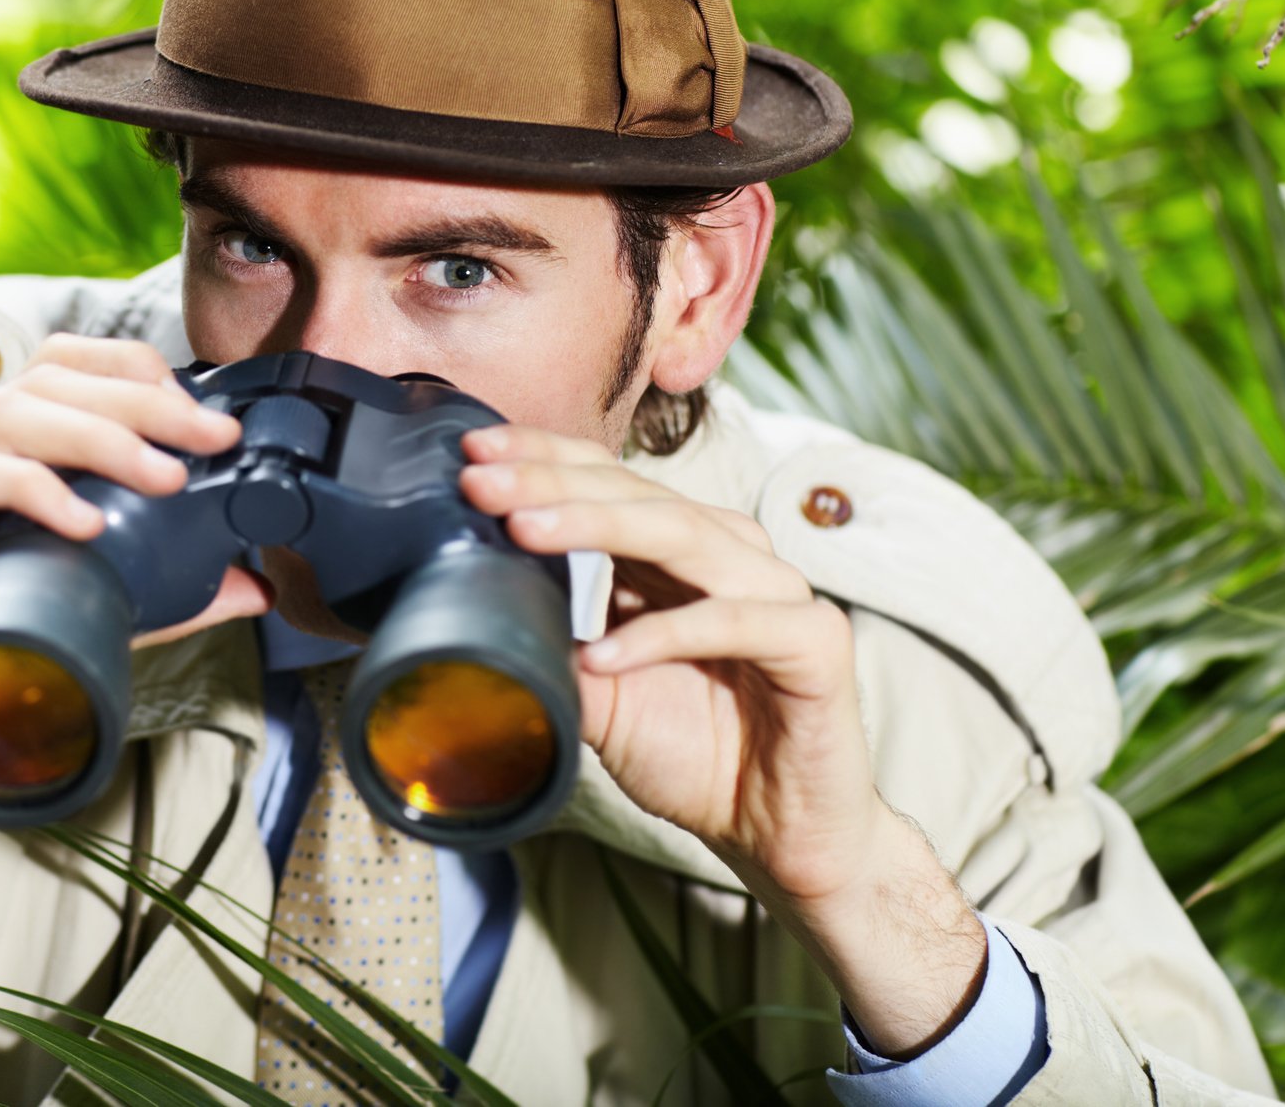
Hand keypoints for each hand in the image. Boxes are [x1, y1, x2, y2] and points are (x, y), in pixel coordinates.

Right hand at [0, 334, 272, 928]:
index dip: (138, 377)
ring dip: (101, 436)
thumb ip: (155, 602)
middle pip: (45, 378)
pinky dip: (29, 487)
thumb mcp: (73, 627)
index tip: (212, 425)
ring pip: (5, 412)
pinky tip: (86, 522)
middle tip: (213, 439)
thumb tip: (253, 587)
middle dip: (142, 400)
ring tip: (167, 480)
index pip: (59, 372)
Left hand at [457, 422, 986, 1055]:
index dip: (541, 459)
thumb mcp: (597, 698)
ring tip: (523, 532)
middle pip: (635, 495)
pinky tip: (602, 656)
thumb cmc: (693, 752)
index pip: (608, 479)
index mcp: (678, 550)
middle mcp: (729, 553)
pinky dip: (662, 635)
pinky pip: (732, 622)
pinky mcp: (814, 641)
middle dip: (551, 484)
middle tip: (480, 482)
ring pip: (681, 535)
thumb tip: (469, 612)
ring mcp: (776, 590)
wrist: (778, 832)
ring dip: (596, 528)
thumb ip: (552, 645)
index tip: (471, 451)